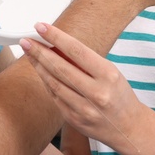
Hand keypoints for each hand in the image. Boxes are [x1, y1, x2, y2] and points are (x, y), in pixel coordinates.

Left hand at [20, 21, 147, 149]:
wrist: (129, 128)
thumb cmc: (119, 95)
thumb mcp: (110, 72)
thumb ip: (84, 61)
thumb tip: (56, 44)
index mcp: (108, 75)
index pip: (77, 51)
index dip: (56, 37)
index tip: (40, 26)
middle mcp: (96, 93)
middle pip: (60, 68)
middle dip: (40, 52)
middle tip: (26, 40)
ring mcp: (84, 109)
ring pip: (53, 83)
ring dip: (38, 66)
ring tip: (29, 53)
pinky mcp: (74, 120)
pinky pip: (55, 97)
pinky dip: (46, 82)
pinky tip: (41, 71)